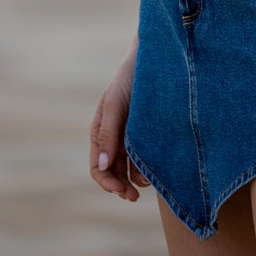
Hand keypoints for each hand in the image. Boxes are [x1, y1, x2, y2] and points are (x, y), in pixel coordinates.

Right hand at [90, 43, 147, 201]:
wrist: (155, 58)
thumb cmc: (130, 78)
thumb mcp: (115, 104)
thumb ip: (108, 133)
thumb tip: (103, 166)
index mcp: (101, 132)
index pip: (98, 167)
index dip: (108, 183)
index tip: (122, 190)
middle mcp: (114, 138)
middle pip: (113, 173)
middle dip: (121, 187)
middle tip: (134, 197)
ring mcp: (131, 136)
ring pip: (130, 169)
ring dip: (136, 179)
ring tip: (149, 181)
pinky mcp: (148, 133)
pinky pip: (145, 157)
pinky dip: (147, 167)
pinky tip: (156, 170)